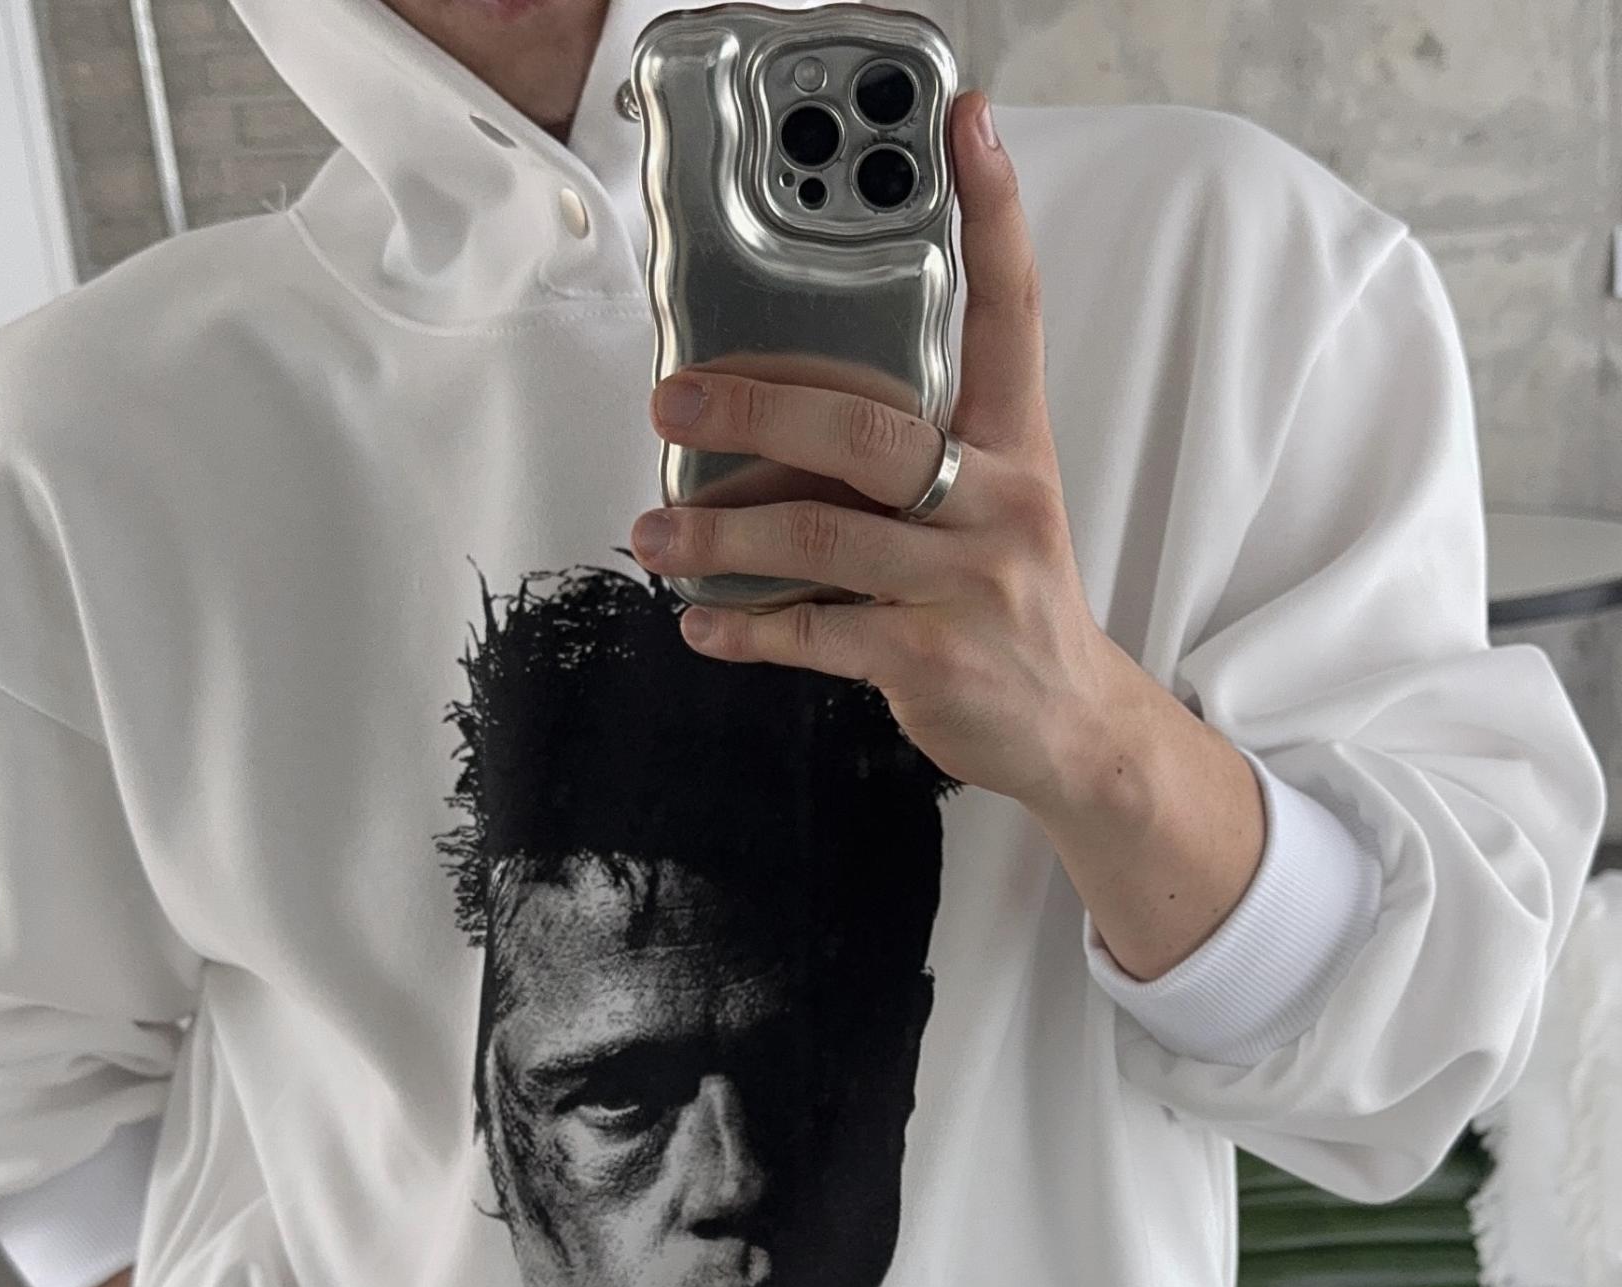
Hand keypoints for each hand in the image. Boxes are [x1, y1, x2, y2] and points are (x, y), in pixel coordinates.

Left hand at [628, 92, 1266, 979]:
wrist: (1068, 724)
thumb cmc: (1002, 597)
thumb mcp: (988, 502)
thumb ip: (909, 450)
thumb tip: (769, 419)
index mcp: (1013, 442)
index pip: (1012, 308)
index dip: (992, 214)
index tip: (964, 125)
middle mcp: (995, 499)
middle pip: (868, 431)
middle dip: (758, 411)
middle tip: (673, 402)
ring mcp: (966, 583)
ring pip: (823, 540)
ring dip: (721, 534)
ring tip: (654, 531)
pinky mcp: (932, 659)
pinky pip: (817, 634)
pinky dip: (747, 629)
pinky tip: (701, 622)